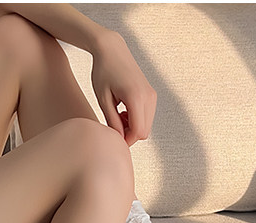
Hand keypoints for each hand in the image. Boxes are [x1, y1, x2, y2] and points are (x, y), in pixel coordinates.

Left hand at [91, 30, 156, 146]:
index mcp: (136, 97)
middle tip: (113, 125)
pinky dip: (136, 119)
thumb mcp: (103, 99)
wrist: (112, 49)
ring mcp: (152, 95)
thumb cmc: (103, 71)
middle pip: (144, 132)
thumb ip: (112, 121)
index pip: (138, 132)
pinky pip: (147, 117)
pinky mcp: (152, 94)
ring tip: (117, 116)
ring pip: (146, 126)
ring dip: (132, 127)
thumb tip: (119, 139)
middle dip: (129, 134)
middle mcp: (148, 96)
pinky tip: (124, 111)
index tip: (113, 138)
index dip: (126, 140)